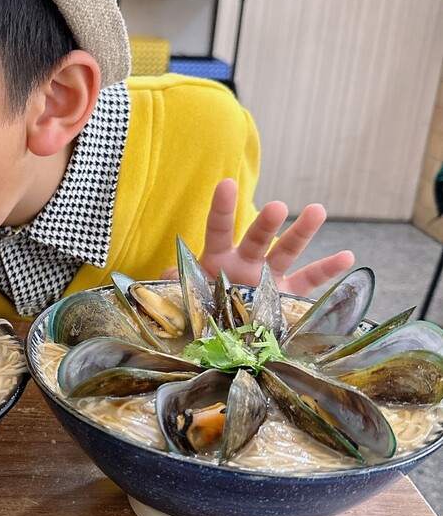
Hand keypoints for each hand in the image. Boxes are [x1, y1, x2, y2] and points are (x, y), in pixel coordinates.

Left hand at [165, 178, 354, 296]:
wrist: (220, 332)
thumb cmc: (200, 306)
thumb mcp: (184, 295)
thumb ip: (174, 283)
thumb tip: (168, 276)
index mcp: (217, 258)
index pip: (219, 228)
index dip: (222, 208)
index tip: (228, 184)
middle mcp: (245, 262)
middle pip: (256, 238)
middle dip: (266, 223)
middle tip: (276, 207)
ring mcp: (268, 277)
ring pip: (287, 251)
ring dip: (301, 232)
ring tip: (317, 210)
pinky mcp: (286, 295)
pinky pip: (309, 282)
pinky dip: (328, 270)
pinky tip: (348, 257)